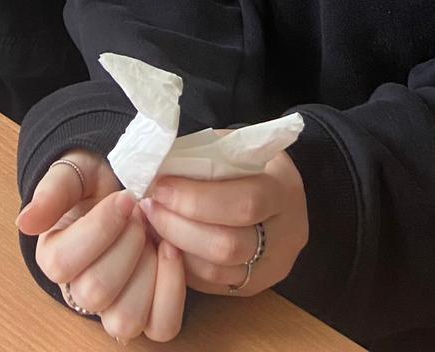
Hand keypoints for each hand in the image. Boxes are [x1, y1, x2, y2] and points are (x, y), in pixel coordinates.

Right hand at [18, 151, 185, 342]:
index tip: (125, 197)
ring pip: (125, 319)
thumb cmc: (96, 184)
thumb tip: (23, 222)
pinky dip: (172, 291)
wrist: (128, 188)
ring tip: (152, 236)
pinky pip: (162, 326)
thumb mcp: (73, 175)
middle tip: (139, 214)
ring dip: (147, 270)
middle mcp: (80, 291)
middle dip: (126, 244)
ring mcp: (114, 308)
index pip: (62, 263)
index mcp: (53, 257)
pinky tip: (170, 252)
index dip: (100, 229)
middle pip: (96, 292)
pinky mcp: (149, 313)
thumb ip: (51, 194)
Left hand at [140, 150, 308, 297]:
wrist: (281, 193)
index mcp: (284, 191)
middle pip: (227, 245)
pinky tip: (164, 241)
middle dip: (179, 226)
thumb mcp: (234, 147)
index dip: (196, 199)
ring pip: (216, 272)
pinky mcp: (253, 287)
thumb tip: (156, 170)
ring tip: (151, 222)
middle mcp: (285, 236)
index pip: (244, 202)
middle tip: (149, 206)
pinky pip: (211, 285)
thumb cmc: (250, 163)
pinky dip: (182, 263)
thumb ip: (202, 159)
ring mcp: (271, 268)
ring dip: (175, 247)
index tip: (160, 186)